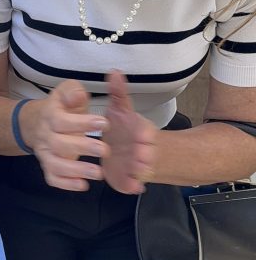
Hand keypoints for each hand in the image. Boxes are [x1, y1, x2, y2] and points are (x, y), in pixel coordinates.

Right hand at [22, 79, 108, 190]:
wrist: (36, 122)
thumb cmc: (60, 107)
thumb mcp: (66, 91)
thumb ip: (73, 91)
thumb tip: (78, 96)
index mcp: (49, 115)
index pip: (61, 121)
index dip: (82, 123)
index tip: (104, 123)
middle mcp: (45, 136)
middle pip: (59, 145)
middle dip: (82, 148)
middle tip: (105, 150)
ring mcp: (45, 154)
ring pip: (55, 165)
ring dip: (76, 170)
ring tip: (98, 173)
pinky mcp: (48, 167)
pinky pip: (53, 179)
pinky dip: (66, 184)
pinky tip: (83, 185)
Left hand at [101, 70, 157, 193]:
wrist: (134, 151)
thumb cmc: (127, 128)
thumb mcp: (121, 110)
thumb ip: (118, 93)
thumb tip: (113, 71)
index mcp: (141, 132)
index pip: (146, 132)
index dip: (144, 134)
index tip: (141, 136)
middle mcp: (142, 150)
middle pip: (146, 153)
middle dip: (143, 154)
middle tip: (138, 156)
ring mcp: (137, 166)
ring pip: (142, 170)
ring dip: (140, 171)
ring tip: (136, 171)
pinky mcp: (129, 180)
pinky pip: (133, 184)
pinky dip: (134, 186)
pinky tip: (134, 188)